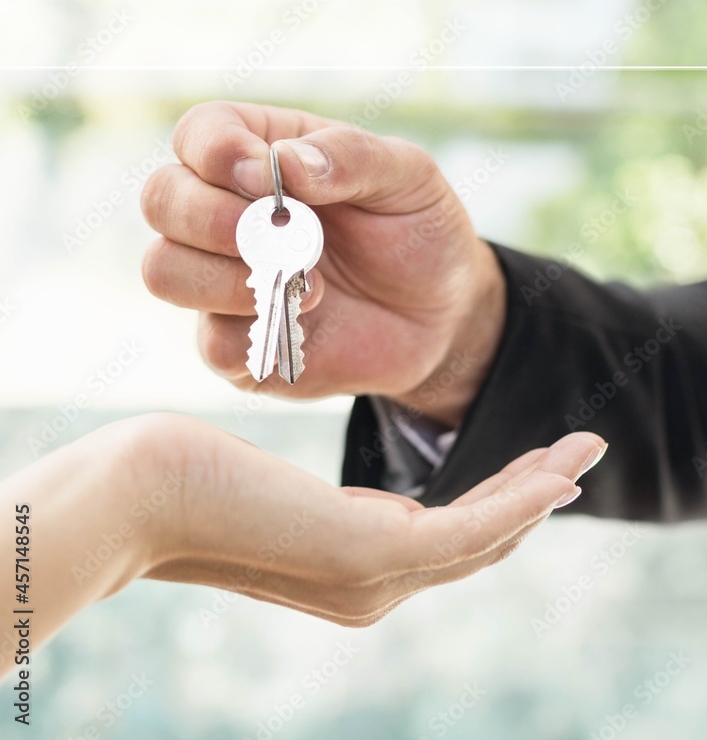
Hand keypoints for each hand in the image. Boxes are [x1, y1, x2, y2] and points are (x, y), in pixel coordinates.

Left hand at [0, 413, 606, 665]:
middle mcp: (370, 591)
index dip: (499, 509)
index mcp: (351, 578)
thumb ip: (331, 515)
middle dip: (531, 499)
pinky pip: (466, 530)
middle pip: (476, 545)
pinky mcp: (366, 552)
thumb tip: (369, 509)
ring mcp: (371, 579)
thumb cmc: (192, 481)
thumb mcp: (281, 496)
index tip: (535, 470)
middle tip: (577, 458)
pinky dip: (518, 501)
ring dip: (539, 494)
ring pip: (483, 538)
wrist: (135, 496)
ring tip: (582, 453)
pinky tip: (553, 475)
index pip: (445, 546)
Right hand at [141, 103, 505, 425]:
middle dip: (208, 217)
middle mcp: (225, 211)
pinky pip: (210, 342)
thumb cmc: (416, 229)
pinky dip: (254, 333)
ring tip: (307, 284)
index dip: (214, 151)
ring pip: (163, 270)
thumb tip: (283, 164)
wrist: (442, 315)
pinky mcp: (235, 342)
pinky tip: (308, 319)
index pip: (197, 134)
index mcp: (259, 154)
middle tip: (273, 235)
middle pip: (161, 199)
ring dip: (225, 278)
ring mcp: (222, 278)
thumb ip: (349, 156)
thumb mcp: (406, 176)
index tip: (265, 177)